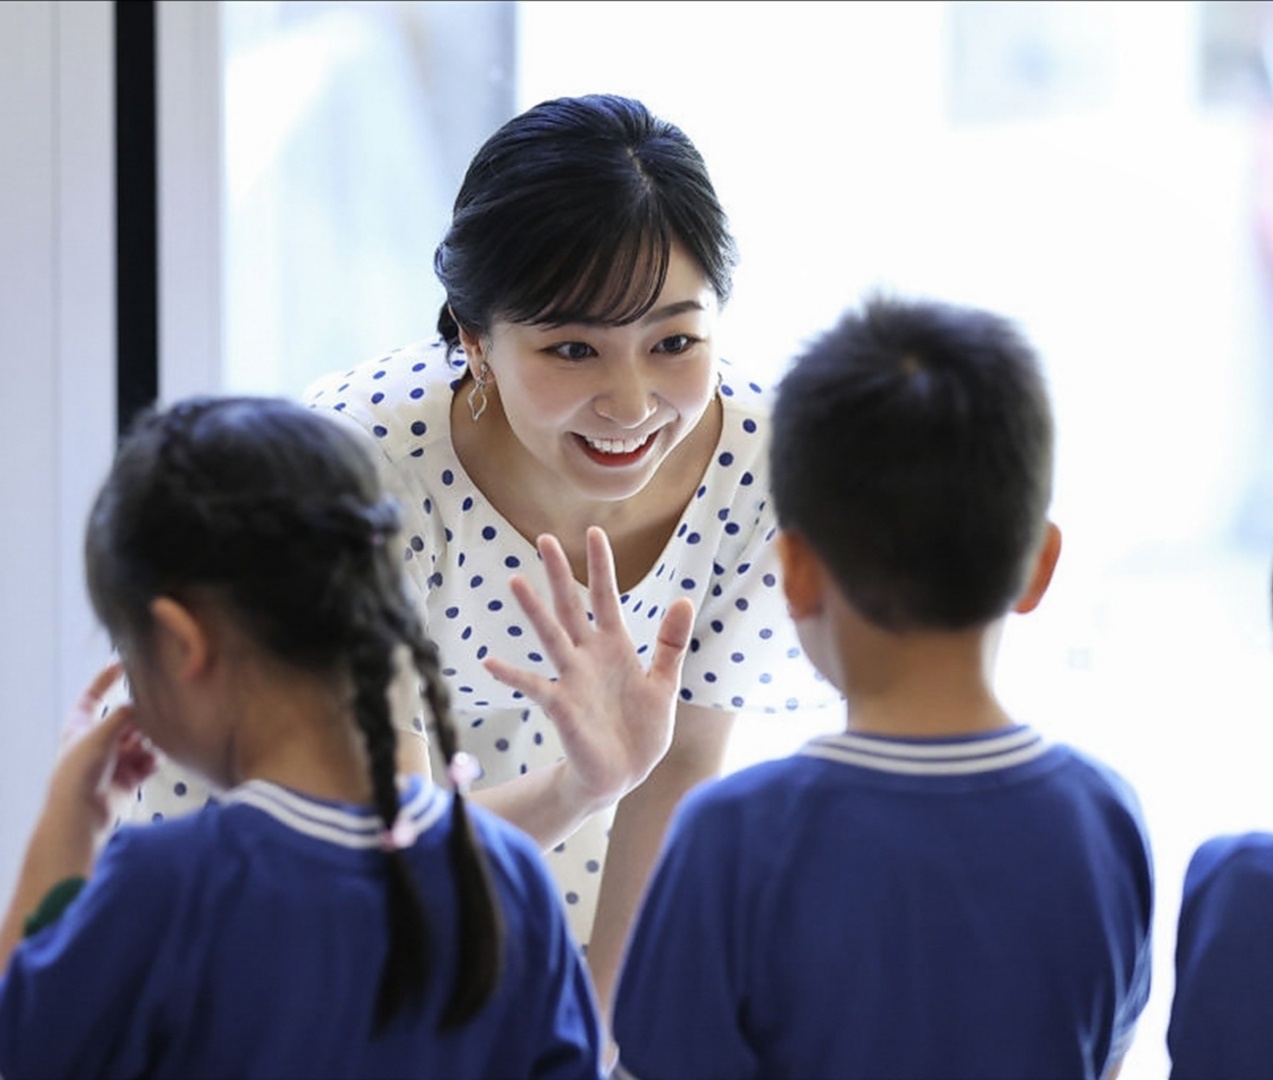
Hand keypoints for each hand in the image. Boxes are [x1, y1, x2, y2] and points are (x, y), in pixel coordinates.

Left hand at [47, 663, 157, 840]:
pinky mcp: (128, 776)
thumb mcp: (99, 734)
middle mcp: (98, 739)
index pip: (93, 695)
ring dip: (150, 739)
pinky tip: (153, 762)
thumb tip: (140, 703)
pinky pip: (147, 761)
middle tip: (158, 708)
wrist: (81, 814)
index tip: (123, 663)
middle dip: (140, 716)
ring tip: (160, 739)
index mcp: (81, 725)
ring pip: (140, 739)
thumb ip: (123, 715)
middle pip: (124, 718)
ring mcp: (114, 758)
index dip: (105, 678)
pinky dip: (152, 760)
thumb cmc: (80, 771)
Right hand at [483, 527, 693, 810]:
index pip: (605, 598)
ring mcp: (571, 680)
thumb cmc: (640, 730)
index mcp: (615, 648)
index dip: (600, 566)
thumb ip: (670, 642)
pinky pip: (534, 687)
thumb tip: (684, 598)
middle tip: (544, 538)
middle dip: (558, 574)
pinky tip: (491, 662)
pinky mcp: (561, 707)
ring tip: (516, 582)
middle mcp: (588, 657)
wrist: (623, 776)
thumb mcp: (664, 683)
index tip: (593, 532)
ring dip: (534, 611)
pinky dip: (512, 675)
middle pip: (570, 607)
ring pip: (551, 637)